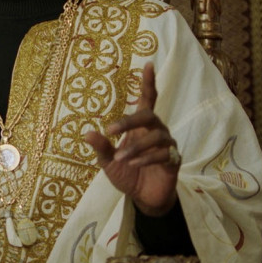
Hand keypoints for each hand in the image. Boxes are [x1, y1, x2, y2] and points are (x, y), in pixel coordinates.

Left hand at [84, 63, 179, 216]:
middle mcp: (156, 130)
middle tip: (111, 131)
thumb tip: (88, 133)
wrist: (144, 198)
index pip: (148, 99)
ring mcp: (167, 145)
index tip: (148, 64)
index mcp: (141, 126)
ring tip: (122, 158)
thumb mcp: (109, 162)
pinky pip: (163, 153)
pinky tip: (135, 164)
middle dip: (130, 121)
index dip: (148, 82)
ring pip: (156, 135)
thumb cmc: (127, 174)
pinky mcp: (174, 160)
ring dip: (137, 146)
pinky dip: (147, 157)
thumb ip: (102, 148)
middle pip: (149, 115)